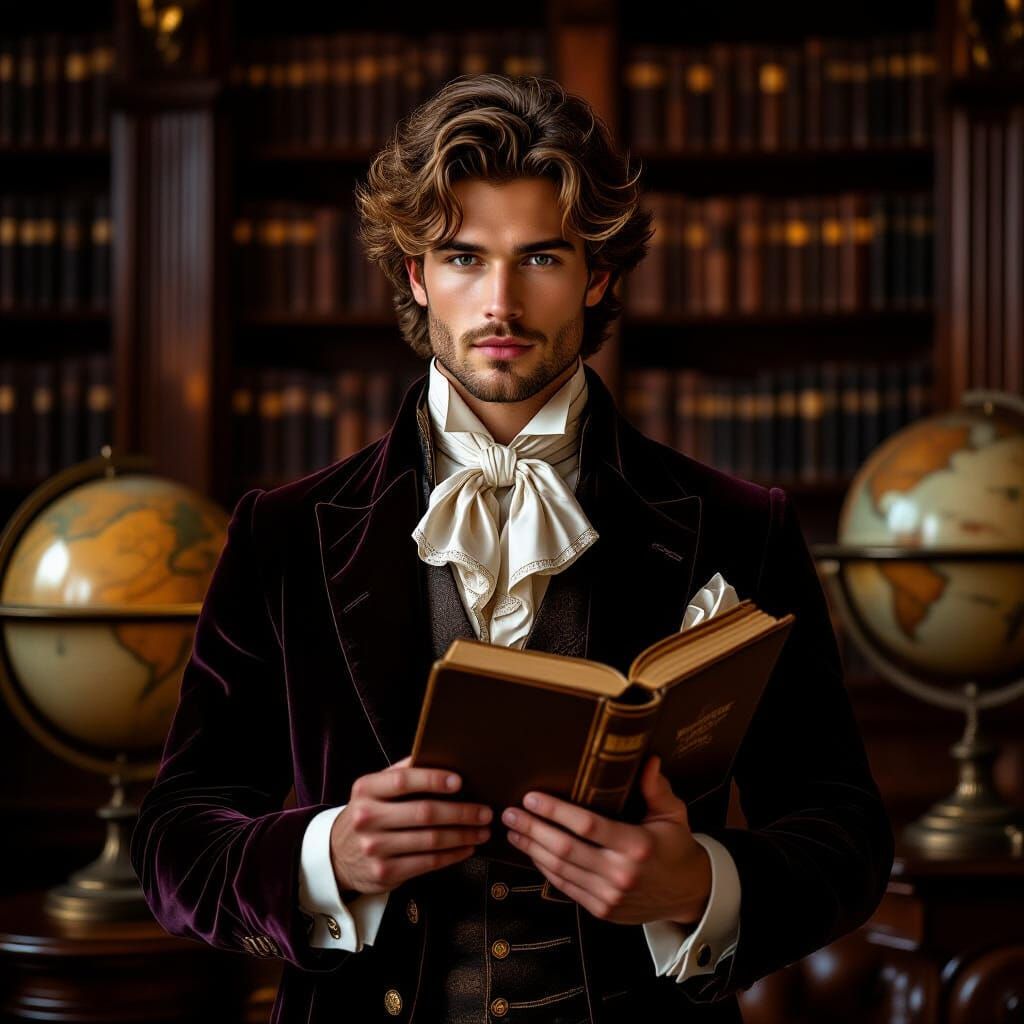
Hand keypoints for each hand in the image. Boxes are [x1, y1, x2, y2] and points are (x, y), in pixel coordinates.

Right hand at [330, 756, 492, 895]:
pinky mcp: (385, 872)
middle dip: (461, 812)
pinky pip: (428, 862)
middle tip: (485, 811)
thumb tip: (442, 757)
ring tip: (482, 830)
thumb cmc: (368, 813)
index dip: (433, 779)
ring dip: (463, 835)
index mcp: (366, 789)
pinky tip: (466, 848)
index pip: (403, 780)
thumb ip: (401, 774)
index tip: (459, 781)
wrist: (336, 855)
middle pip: (424, 813)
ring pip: (430, 840)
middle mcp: (367, 818)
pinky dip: (453, 855)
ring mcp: (375, 848)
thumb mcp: (374, 789)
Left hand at [501, 754, 711, 925]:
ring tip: (513, 830)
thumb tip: (647, 758)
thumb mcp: (672, 814)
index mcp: (637, 845)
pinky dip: (545, 869)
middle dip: (532, 828)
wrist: (688, 894)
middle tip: (509, 812)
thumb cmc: (676, 847)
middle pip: (565, 849)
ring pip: (560, 869)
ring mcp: (609, 895)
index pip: (587, 826)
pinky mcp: (601, 909)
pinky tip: (532, 852)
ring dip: (532, 849)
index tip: (532, 797)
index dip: (555, 811)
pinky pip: (565, 887)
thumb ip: (656, 787)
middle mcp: (620, 873)